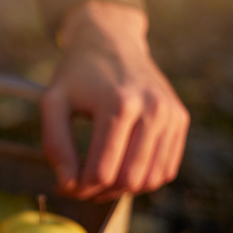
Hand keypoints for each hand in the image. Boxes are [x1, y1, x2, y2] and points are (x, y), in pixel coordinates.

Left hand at [41, 0, 189, 200]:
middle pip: (128, 179)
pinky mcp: (180, 119)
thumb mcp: (53, 102)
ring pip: (150, 179)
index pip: (102, 171)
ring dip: (121, 191)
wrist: (112, 40)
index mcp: (119, 104)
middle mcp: (152, 109)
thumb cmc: (77, 74)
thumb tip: (67, 184)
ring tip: (97, 181)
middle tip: (78, 187)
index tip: (63, 186)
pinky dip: (142, 180)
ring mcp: (171, 114)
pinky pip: (166, 169)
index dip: (79, 188)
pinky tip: (119, 170)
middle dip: (99, 193)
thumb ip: (55, 145)